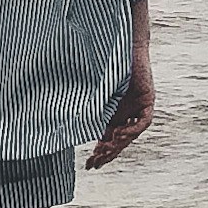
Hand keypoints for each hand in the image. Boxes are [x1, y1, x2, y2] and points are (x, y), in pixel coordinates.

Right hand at [88, 37, 153, 167]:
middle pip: (119, 141)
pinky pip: (142, 123)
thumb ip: (86, 106)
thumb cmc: (103, 62)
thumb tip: (59, 120)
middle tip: (95, 163)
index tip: (88, 164)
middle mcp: (126, 114)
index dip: (99, 152)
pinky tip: (120, 134)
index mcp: (112, 113)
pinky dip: (132, 130)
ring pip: (130, 135)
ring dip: (118, 145)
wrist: (121, 43)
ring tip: (105, 151)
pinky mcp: (147, 100)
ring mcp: (138, 108)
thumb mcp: (92, 91)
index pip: (107, 139)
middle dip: (107, 153)